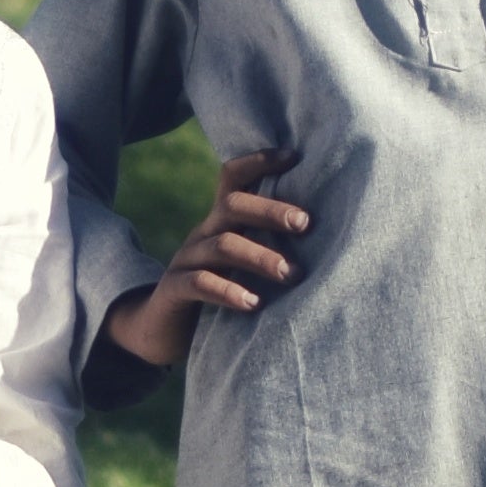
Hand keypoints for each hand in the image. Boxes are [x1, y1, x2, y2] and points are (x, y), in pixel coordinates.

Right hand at [103, 151, 310, 370]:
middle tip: (305, 223)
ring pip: (222, 245)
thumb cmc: (217, 293)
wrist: (160, 329)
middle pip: (233, 206)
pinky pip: (200, 284)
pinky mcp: (174, 290)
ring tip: (290, 274)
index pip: (233, 179)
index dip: (258, 162)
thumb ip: (268, 247)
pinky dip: (228, 291)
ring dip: (260, 256)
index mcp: (220, 222)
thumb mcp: (239, 265)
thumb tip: (325, 240)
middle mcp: (203, 233)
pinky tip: (254, 303)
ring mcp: (186, 260)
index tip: (293, 157)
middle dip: (270, 210)